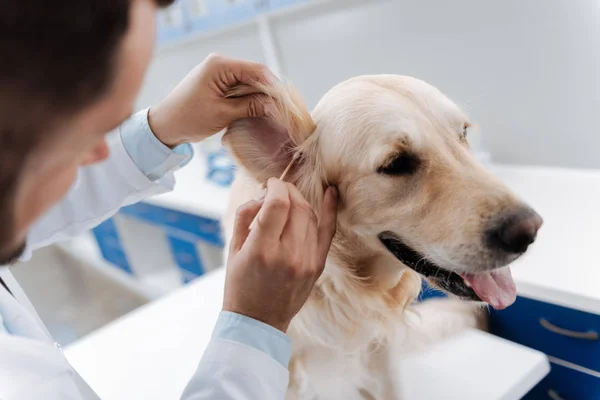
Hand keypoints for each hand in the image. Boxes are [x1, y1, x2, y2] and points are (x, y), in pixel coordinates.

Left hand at [148, 54, 275, 146]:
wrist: (165, 125)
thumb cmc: (188, 118)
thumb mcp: (222, 114)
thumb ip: (249, 106)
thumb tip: (273, 104)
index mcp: (219, 65)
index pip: (256, 70)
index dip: (273, 85)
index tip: (285, 102)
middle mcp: (220, 64)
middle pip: (254, 75)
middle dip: (268, 92)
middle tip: (282, 110)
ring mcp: (219, 73)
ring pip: (249, 83)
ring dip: (259, 97)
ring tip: (273, 112)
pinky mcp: (218, 83)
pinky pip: (240, 88)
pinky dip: (249, 99)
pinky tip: (258, 111)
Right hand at [223, 178, 337, 332]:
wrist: (258, 322)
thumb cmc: (240, 284)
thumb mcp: (232, 250)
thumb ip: (246, 216)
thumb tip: (263, 194)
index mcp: (262, 250)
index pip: (278, 204)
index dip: (275, 187)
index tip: (269, 185)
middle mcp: (288, 255)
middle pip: (297, 206)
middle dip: (286, 191)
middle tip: (276, 191)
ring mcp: (307, 261)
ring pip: (310, 216)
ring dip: (298, 201)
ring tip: (286, 201)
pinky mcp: (317, 266)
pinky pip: (327, 232)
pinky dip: (330, 211)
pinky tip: (331, 193)